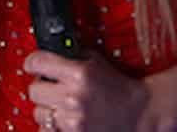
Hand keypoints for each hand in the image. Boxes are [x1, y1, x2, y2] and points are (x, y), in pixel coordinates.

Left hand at [25, 50, 149, 130]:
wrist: (143, 114)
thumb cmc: (120, 88)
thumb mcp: (96, 62)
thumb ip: (71, 56)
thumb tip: (49, 52)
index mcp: (79, 75)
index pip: (36, 62)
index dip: (33, 63)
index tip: (35, 66)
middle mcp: (74, 97)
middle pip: (34, 90)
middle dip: (42, 88)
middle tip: (52, 88)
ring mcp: (74, 120)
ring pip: (39, 113)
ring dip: (47, 109)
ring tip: (61, 107)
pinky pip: (48, 130)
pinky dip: (53, 126)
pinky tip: (63, 120)